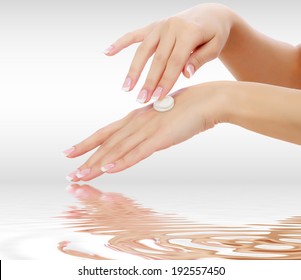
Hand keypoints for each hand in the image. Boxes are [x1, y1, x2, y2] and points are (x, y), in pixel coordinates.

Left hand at [64, 82, 226, 180]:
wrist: (207, 100)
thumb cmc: (187, 108)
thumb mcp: (161, 118)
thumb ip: (148, 128)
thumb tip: (140, 137)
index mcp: (136, 118)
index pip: (105, 132)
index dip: (87, 143)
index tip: (70, 152)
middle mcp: (136, 123)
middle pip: (106, 143)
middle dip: (86, 159)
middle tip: (70, 174)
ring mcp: (148, 130)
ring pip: (117, 150)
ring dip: (98, 165)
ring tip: (81, 176)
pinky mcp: (161, 138)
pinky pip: (138, 153)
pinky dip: (123, 162)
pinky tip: (110, 170)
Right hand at [104, 3, 232, 102]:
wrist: (210, 14)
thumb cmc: (214, 34)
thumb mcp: (215, 46)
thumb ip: (200, 59)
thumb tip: (186, 73)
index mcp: (189, 32)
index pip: (175, 62)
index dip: (166, 81)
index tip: (158, 97)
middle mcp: (172, 27)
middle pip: (157, 59)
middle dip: (149, 81)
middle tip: (141, 100)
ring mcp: (161, 25)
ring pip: (143, 50)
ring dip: (133, 69)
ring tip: (126, 87)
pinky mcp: (153, 26)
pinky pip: (134, 34)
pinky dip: (120, 43)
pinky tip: (107, 52)